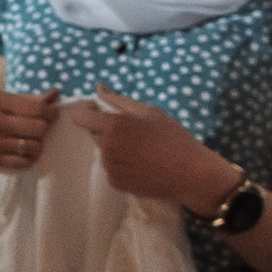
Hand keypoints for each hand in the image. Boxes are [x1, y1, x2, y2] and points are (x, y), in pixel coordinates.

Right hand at [0, 88, 58, 171]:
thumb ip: (24, 98)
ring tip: (30, 139)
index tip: (51, 114)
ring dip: (37, 143)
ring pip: (34, 147)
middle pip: (39, 129)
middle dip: (44, 128)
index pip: (38, 110)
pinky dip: (29, 158)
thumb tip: (55, 95)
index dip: (51, 113)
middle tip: (38, 127)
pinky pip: (23, 163)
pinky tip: (23, 151)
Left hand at [65, 88, 238, 206]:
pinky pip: (111, 168)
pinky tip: (141, 164)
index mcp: (114, 126)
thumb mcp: (150, 112)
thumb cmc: (174, 138)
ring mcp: (110, 167)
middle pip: (94, 133)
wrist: (192, 174)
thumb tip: (99, 88)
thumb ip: (119, 100)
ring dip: (114, 148)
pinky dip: (121, 165)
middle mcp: (107, 147)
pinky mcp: (116, 183)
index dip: (88, 112)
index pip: (80, 117)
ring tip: (141, 150)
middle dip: (106, 130)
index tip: (99, 111)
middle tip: (133, 132)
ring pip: (104, 152)